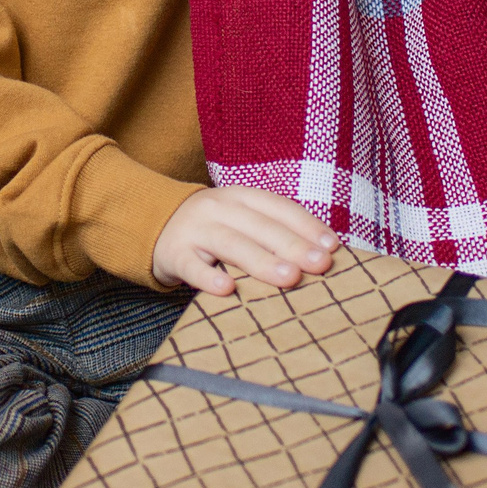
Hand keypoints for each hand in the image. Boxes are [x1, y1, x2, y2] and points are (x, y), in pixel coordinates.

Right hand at [151, 187, 338, 296]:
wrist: (154, 224)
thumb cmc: (212, 228)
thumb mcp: (240, 219)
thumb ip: (272, 231)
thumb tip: (322, 255)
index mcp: (241, 197)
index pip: (279, 208)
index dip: (307, 225)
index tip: (332, 247)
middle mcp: (219, 208)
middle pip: (260, 226)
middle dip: (293, 245)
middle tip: (320, 265)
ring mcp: (195, 230)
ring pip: (232, 244)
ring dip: (263, 261)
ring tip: (290, 278)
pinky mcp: (175, 253)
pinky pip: (193, 266)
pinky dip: (209, 278)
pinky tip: (228, 290)